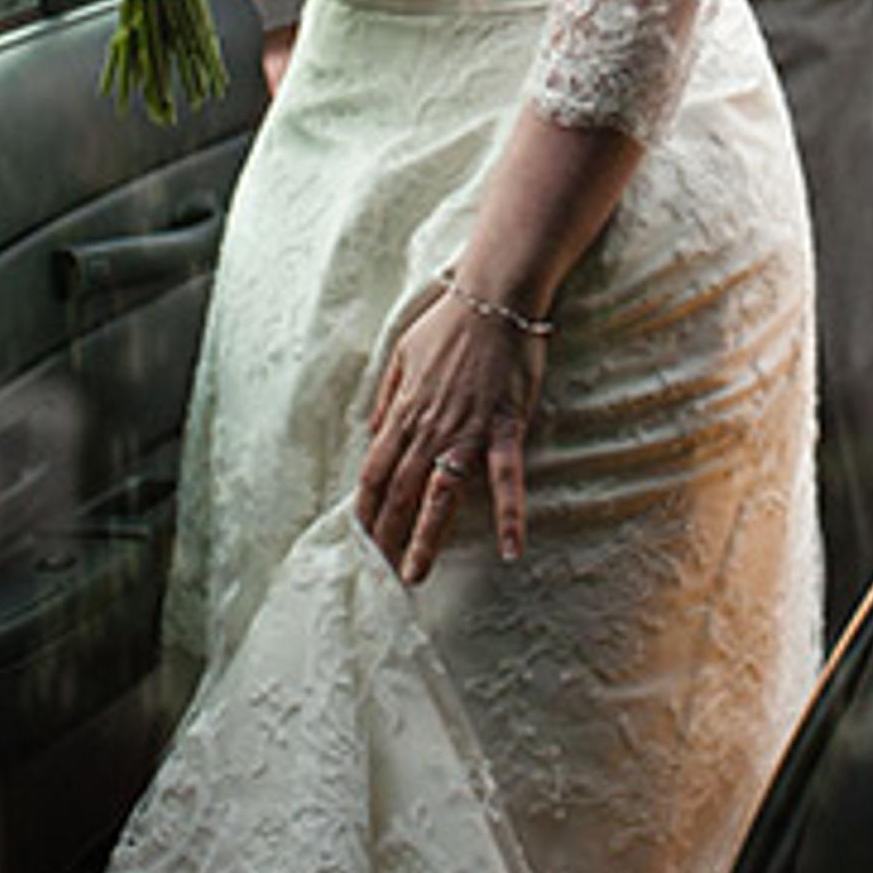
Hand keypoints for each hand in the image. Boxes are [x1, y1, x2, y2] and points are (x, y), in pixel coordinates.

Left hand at [356, 283, 543, 583]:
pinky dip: (508, 514)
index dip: (365, 510)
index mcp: (404, 411)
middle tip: (382, 574)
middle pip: (399, 492)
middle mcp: (430, 428)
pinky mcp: (504, 427)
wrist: (494, 298)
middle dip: (386, 536)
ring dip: (425, 538)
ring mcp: (467, 431)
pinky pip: (505, 478)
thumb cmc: (450, 322)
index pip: (374, 473)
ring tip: (415, 574)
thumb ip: (387, 398)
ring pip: (438, 495)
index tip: (361, 540)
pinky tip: (510, 548)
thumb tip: (373, 434)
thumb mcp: (402, 353)